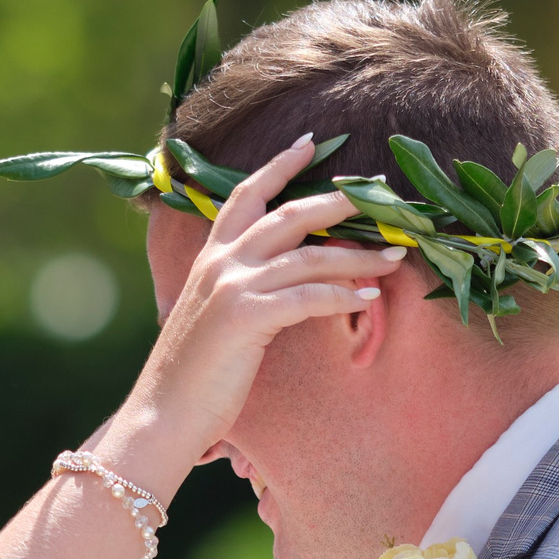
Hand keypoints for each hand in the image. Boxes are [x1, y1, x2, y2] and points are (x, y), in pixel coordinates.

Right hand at [107, 135, 404, 477]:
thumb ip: (242, 289)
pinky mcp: (246, 316)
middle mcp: (219, 262)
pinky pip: (308, 296)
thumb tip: (287, 279)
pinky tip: (368, 297)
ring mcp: (231, 286)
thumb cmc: (194, 375)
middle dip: (337, 203)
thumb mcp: (214, 317)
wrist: (164, 414)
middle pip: (287, 214)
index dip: (278, 165)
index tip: (311, 144)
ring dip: (357, 256)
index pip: (246, 195)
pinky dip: (343, 295)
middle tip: (379, 196)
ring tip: (394, 256)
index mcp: (209, 258)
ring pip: (308, 255)